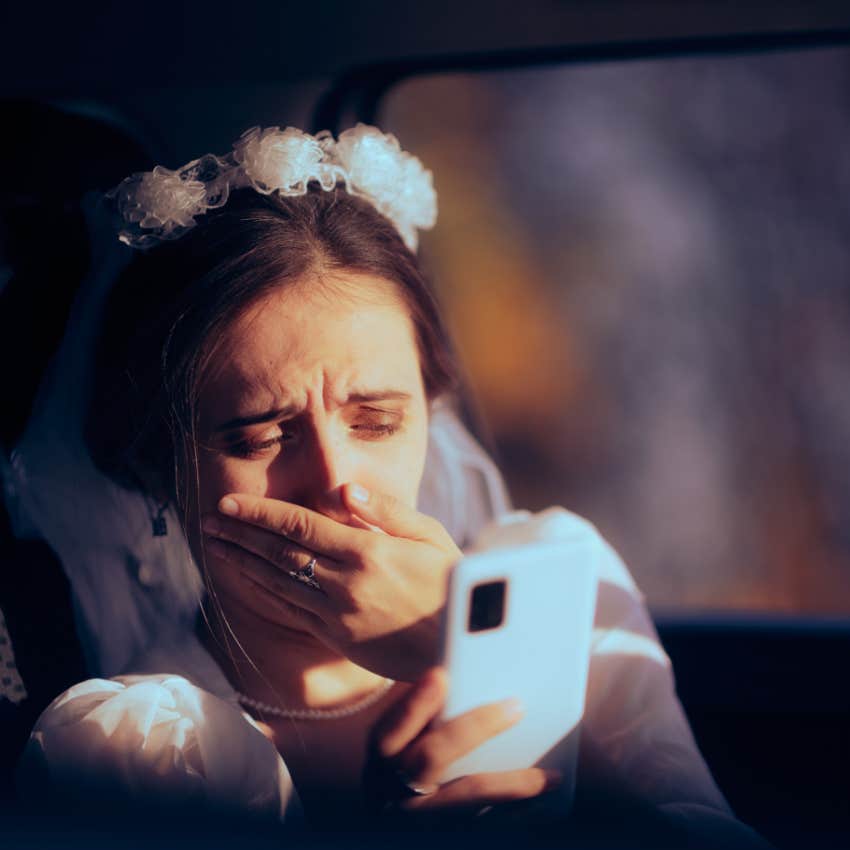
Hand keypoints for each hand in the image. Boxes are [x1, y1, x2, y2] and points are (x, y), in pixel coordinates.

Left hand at [201, 483, 461, 680]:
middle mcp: (346, 583)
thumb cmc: (452, 582)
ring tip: (215, 546)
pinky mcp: (337, 638)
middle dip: (241, 534)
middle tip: (210, 520)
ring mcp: (338, 615)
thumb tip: (342, 490)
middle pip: (280, 553)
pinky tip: (246, 580)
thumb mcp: (431, 535)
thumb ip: (386, 511)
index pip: (300, 526)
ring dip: (242, 563)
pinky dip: (264, 592)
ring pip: (278, 583)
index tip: (230, 502)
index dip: (261, 513)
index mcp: (368, 551)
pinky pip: (291, 611)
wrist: (463, 644)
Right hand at [363, 668, 561, 824]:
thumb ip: (422, 710)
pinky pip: (482, 824)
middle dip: (474, 728)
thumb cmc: (403, 754)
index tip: (441, 676)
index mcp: (381, 755)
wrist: (390, 809)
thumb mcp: (399, 732)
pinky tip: (543, 802)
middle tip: (516, 707)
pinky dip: (513, 812)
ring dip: (511, 785)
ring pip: (467, 799)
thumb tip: (458, 679)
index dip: (415, 704)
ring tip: (551, 776)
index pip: (391, 730)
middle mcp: (394, 789)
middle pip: (433, 758)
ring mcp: (421, 817)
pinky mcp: (446, 833)